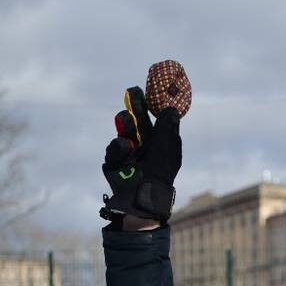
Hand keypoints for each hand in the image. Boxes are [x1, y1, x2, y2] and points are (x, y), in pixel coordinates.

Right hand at [100, 86, 182, 227]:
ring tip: (128, 123)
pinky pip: (114, 147)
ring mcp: (128, 152)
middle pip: (139, 119)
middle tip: (133, 90)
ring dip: (126, 123)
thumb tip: (171, 107)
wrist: (141, 196)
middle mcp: (145, 145)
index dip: (153, 104)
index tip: (152, 89)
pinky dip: (119, 147)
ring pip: (124, 129)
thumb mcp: (167, 147)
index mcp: (160, 142)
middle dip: (136, 105)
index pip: (156, 118)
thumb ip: (167, 127)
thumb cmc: (160, 173)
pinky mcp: (114, 161)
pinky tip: (126, 150)